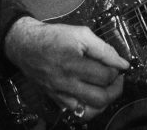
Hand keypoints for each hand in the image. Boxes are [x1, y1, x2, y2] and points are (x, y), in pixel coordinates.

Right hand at [4, 17, 129, 119]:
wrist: (26, 46)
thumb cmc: (52, 37)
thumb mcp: (80, 33)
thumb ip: (103, 48)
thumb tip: (120, 62)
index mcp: (74, 64)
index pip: (106, 75)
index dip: (117, 70)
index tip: (119, 65)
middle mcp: (67, 82)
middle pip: (101, 97)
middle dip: (115, 88)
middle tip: (117, 78)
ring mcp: (61, 94)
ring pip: (90, 109)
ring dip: (104, 100)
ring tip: (107, 88)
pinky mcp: (56, 99)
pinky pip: (77, 112)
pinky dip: (89, 107)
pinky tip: (92, 96)